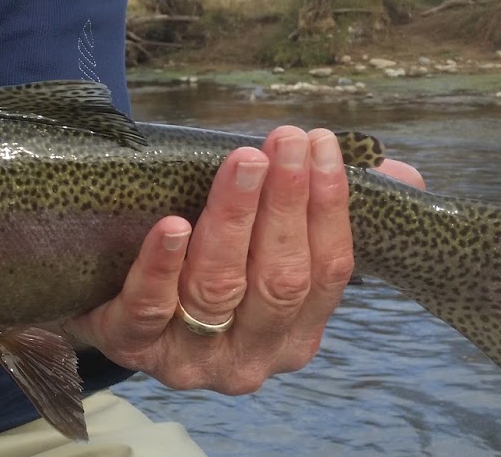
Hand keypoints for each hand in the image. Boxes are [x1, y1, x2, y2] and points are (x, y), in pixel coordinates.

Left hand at [63, 127, 423, 393]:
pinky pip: (149, 308)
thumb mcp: (257, 244)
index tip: (322, 145)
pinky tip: (173, 224)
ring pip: (219, 288)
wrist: (100, 302)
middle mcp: (249, 357)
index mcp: (294, 334)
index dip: (329, 207)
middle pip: (278, 280)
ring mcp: (188, 359)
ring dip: (233, 218)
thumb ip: (321, 212)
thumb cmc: (191, 267)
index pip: (328, 273)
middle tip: (283, 141)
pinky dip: (162, 264)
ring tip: (242, 162)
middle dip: (286, 205)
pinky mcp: (130, 347)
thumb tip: (400, 171)